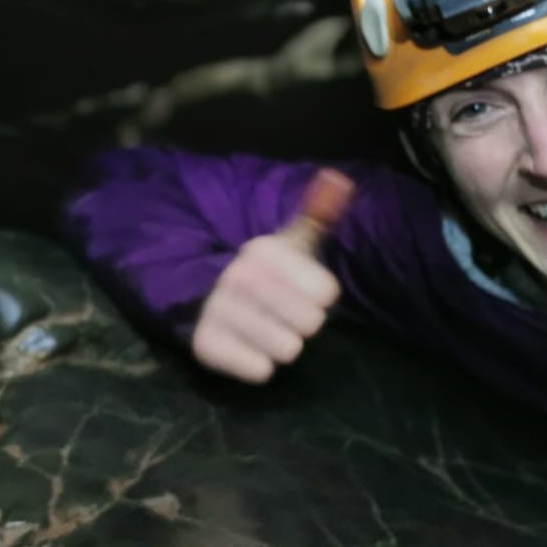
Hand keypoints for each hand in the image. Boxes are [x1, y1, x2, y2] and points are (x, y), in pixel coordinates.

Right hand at [192, 168, 354, 382]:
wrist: (213, 297)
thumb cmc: (270, 272)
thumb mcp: (294, 242)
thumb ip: (319, 213)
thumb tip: (340, 178)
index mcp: (264, 251)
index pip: (325, 291)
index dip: (322, 295)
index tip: (310, 291)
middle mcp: (238, 277)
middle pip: (309, 322)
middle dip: (306, 323)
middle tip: (291, 316)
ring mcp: (219, 311)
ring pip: (286, 349)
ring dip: (285, 345)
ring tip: (273, 332)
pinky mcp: (206, 345)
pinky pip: (258, 369)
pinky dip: (260, 365)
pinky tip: (253, 349)